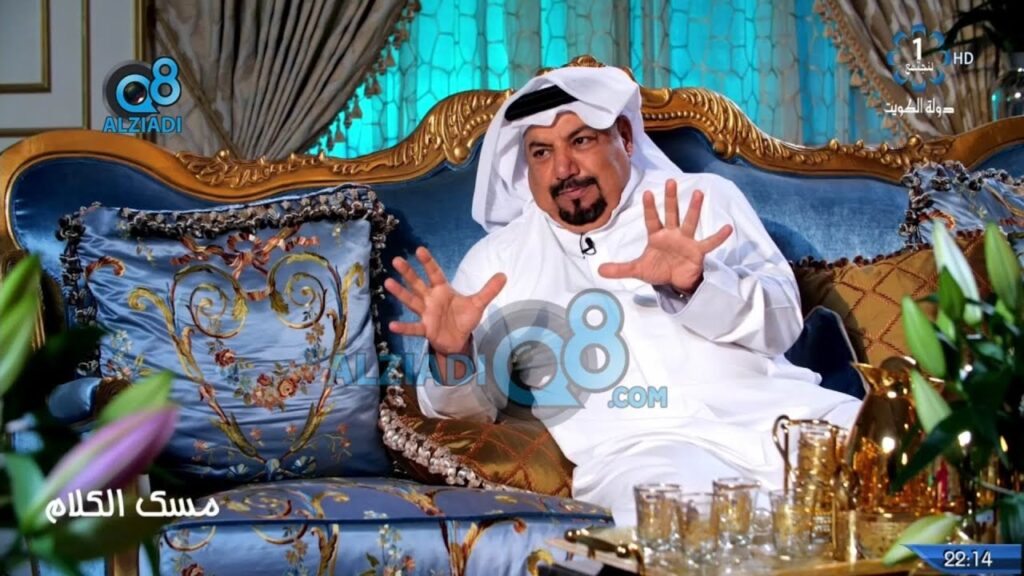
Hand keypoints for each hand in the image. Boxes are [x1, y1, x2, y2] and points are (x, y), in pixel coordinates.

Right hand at [384, 247, 506, 355]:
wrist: (459, 340)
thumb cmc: (464, 319)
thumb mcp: (478, 303)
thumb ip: (489, 290)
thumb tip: (504, 275)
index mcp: (443, 290)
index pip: (435, 273)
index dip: (428, 262)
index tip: (419, 249)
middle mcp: (431, 299)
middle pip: (418, 284)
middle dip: (408, 273)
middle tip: (397, 260)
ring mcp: (426, 314)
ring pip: (412, 301)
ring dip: (400, 293)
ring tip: (388, 282)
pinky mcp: (426, 329)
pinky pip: (413, 328)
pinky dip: (404, 327)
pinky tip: (392, 325)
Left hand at [598, 180, 731, 293]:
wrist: (676, 282)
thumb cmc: (658, 270)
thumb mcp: (638, 270)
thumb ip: (620, 269)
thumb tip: (599, 270)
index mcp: (657, 236)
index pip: (651, 219)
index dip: (649, 207)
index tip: (647, 192)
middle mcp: (672, 234)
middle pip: (671, 213)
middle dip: (671, 199)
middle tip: (671, 181)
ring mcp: (686, 241)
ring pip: (690, 222)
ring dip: (694, 209)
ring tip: (699, 193)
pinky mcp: (698, 251)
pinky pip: (709, 243)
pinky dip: (718, 237)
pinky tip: (727, 228)